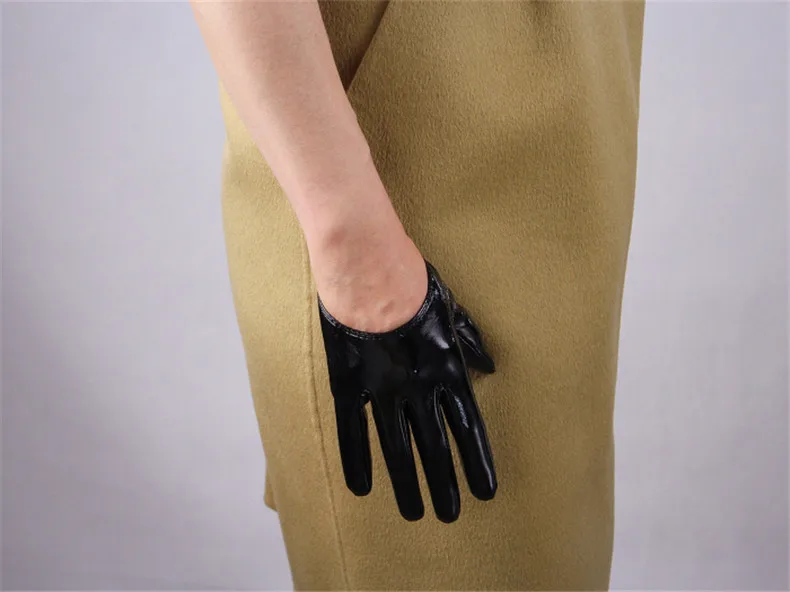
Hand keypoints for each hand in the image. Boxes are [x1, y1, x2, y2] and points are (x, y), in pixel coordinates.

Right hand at [317, 257, 496, 522]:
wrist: (370, 267)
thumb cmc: (414, 284)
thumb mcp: (452, 312)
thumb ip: (469, 342)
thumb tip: (490, 366)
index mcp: (447, 369)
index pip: (468, 426)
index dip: (477, 461)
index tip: (486, 491)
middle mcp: (418, 387)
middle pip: (434, 446)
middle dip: (444, 483)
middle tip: (450, 515)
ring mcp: (382, 388)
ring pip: (395, 447)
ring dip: (406, 483)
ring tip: (413, 514)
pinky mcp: (349, 383)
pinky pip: (351, 430)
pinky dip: (355, 460)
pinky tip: (361, 488)